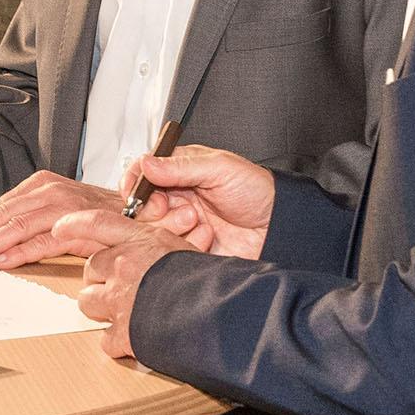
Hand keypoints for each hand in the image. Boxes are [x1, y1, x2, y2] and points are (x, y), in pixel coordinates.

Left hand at [0, 171, 118, 267]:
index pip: (0, 207)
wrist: (140, 213)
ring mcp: (64, 206)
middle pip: (3, 215)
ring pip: (17, 226)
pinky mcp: (78, 225)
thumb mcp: (58, 210)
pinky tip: (3, 261)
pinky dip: (21, 252)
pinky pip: (43, 240)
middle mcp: (50, 190)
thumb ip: (31, 219)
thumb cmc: (97, 216)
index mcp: (41, 184)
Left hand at [60, 209, 199, 357]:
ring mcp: (120, 298)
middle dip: (99, 279)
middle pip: (90, 269)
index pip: (98, 223)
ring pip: (88, 302)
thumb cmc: (209, 280)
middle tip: (119, 287)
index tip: (59, 226)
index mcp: (141, 241)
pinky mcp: (123, 331)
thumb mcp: (183, 247)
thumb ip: (156, 245)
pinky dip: (118, 342)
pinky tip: (136, 339)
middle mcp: (125, 265)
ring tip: (124, 313)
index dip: (75, 223)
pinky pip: (106, 339)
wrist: (220, 312)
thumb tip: (146, 247)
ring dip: (101, 309)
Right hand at [118, 145, 274, 259]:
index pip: (143, 173)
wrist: (278, 226)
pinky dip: (186, 243)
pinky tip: (206, 236)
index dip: (135, 183)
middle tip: (169, 207)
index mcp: (181, 171)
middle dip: (153, 208)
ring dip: (172, 225)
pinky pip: (170, 250)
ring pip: (153, 229)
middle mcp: (177, 197)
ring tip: (197, 220)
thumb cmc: (256, 191)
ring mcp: (181, 223)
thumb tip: (146, 163)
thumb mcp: (219, 168)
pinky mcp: (188, 246)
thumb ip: (180, 166)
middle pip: (142, 205)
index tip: (136, 192)